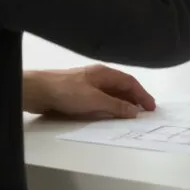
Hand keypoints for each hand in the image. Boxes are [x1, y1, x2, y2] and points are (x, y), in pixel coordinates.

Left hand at [22, 64, 155, 118]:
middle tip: (144, 113)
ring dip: (122, 103)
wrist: (38, 91)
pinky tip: (109, 115)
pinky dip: (109, 106)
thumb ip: (116, 106)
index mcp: (104, 73)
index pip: (129, 82)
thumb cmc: (67, 91)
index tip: (151, 108)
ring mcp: (87, 85)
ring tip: (130, 116)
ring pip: (110, 94)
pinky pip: (100, 99)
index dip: (142, 94)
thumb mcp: (95, 100)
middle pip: (121, 87)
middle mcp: (98, 77)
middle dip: (134, 99)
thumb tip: (134, 111)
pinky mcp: (78, 94)